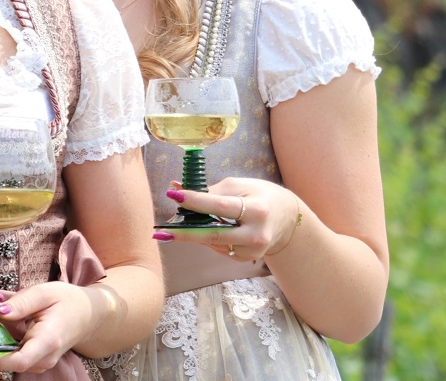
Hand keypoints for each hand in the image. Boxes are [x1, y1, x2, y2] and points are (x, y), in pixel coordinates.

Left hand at [0, 281, 91, 372]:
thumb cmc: (67, 301)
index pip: (18, 360)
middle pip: (7, 363)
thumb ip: (21, 302)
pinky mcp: (32, 359)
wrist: (86, 315)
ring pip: (6, 361)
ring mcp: (38, 361)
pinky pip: (10, 356)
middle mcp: (42, 357)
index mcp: (47, 340)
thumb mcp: (45, 293)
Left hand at [155, 178, 300, 261]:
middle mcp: (256, 234)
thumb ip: (208, 190)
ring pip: (213, 243)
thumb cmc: (259, 195)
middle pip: (214, 234)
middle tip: (159, 231)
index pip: (220, 206)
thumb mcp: (238, 186)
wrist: (286, 218)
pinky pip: (218, 248)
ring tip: (170, 226)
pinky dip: (205, 238)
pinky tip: (196, 230)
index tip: (173, 194)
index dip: (195, 201)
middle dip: (184, 232)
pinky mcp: (246, 259)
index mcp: (257, 210)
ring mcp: (252, 250)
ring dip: (190, 234)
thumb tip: (176, 188)